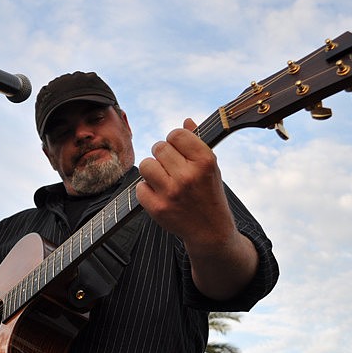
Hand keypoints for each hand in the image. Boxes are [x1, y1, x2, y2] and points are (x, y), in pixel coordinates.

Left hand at [137, 118, 258, 299]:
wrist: (210, 231)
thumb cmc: (209, 194)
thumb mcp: (212, 168)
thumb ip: (198, 143)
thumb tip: (186, 121)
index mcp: (205, 161)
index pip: (177, 134)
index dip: (175, 141)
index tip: (179, 150)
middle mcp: (188, 175)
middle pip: (158, 148)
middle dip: (162, 155)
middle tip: (171, 167)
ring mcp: (171, 192)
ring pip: (146, 165)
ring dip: (152, 170)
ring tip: (163, 179)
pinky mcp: (158, 208)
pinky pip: (139, 187)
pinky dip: (146, 190)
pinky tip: (160, 195)